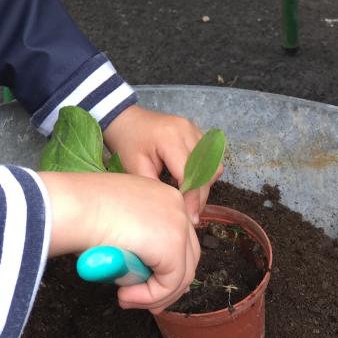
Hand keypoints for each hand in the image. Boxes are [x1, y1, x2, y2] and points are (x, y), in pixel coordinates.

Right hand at [39, 169, 199, 312]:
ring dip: (154, 294)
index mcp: (162, 194)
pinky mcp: (173, 247)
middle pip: (186, 255)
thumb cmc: (83, 209)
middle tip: (144, 301)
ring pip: (181, 274)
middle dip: (167, 284)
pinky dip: (149, 296)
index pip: (177, 235)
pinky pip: (169, 284)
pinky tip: (126, 296)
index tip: (149, 284)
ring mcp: (178, 225)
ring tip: (127, 300)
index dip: (167, 264)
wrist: (76, 207)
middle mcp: (176, 205)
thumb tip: (143, 267)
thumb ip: (136, 236)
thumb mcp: (117, 218)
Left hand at [102, 105, 223, 224]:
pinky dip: (204, 172)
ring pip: (213, 165)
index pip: (190, 174)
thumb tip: (175, 210)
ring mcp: (193, 129)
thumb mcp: (135, 168)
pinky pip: (210, 157)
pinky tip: (189, 180)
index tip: (189, 218)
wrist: (124, 119)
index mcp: (170, 138)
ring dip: (204, 184)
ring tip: (190, 198)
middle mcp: (187, 130)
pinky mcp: (196, 131)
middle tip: (191, 215)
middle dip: (200, 196)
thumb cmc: (126, 143)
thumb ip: (156, 188)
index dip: (192, 199)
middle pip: (205, 171)